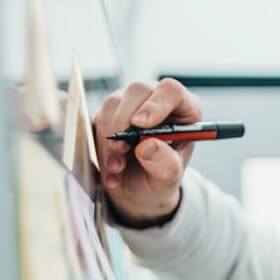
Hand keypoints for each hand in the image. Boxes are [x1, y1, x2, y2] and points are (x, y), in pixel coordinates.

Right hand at [93, 78, 200, 227]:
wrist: (139, 189)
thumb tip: (147, 146)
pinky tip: (109, 170)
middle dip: (124, 123)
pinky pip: (95, 120)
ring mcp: (130, 103)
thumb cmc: (161, 175)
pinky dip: (98, 147)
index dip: (156, 104)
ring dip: (109, 139)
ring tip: (117, 168)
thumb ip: (165, 164)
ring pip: (112, 105)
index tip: (141, 124)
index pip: (171, 90)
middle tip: (121, 150)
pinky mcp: (107, 113)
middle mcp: (155, 99)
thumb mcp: (169, 178)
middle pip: (137, 91)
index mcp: (183, 108)